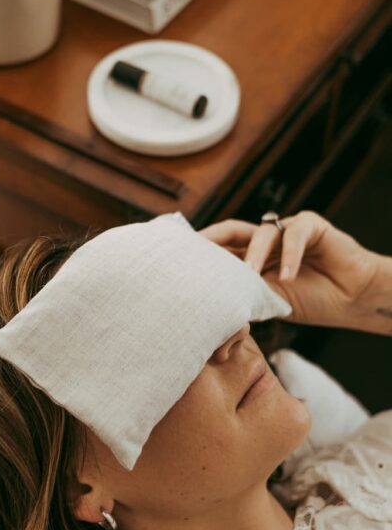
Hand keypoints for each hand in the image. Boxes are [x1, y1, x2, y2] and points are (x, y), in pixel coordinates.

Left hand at [198, 210, 380, 331]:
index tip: (178, 259)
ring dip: (254, 255)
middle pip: (231, 231)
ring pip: (261, 233)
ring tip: (250, 276)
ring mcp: (285, 230)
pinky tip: (287, 276)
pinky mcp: (311, 226)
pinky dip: (289, 256)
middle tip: (196, 252)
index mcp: (249, 256)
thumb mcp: (268, 299)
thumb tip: (207, 303)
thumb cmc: (308, 300)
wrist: (350, 299)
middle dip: (213, 240)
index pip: (219, 248)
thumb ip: (243, 293)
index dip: (201, 251)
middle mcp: (263, 240)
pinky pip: (295, 234)